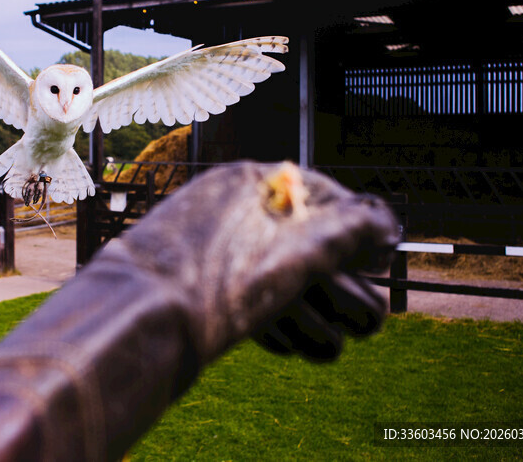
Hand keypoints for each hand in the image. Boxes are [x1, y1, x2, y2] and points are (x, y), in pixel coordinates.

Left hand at [106, 162, 398, 361]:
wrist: (134, 321)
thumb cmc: (220, 281)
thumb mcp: (300, 252)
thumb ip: (350, 231)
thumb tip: (388, 226)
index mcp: (245, 181)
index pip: (318, 193)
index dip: (354, 227)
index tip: (377, 259)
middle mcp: (220, 204)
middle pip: (293, 234)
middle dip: (335, 276)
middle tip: (363, 313)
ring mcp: (200, 241)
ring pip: (268, 267)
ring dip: (308, 303)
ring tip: (330, 337)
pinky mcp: (186, 280)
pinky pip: (238, 290)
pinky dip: (267, 313)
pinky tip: (282, 340)